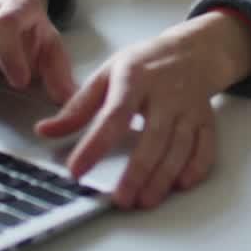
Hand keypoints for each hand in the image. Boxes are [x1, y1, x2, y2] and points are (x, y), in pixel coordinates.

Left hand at [33, 12, 250, 209]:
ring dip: (164, 177)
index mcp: (135, 78)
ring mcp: (189, 108)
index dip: (95, 145)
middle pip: (153, 137)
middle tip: (120, 199)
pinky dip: (196, 167)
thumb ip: (77, 107)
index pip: (114, 115)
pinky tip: (180, 184)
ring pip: (180, 146)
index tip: (77, 170)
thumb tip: (45, 131)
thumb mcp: (107, 74)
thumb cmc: (145, 64)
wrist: (193, 50)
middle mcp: (165, 93)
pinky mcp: (205, 120)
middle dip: (137, 172)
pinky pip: (205, 147)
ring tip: (144, 200)